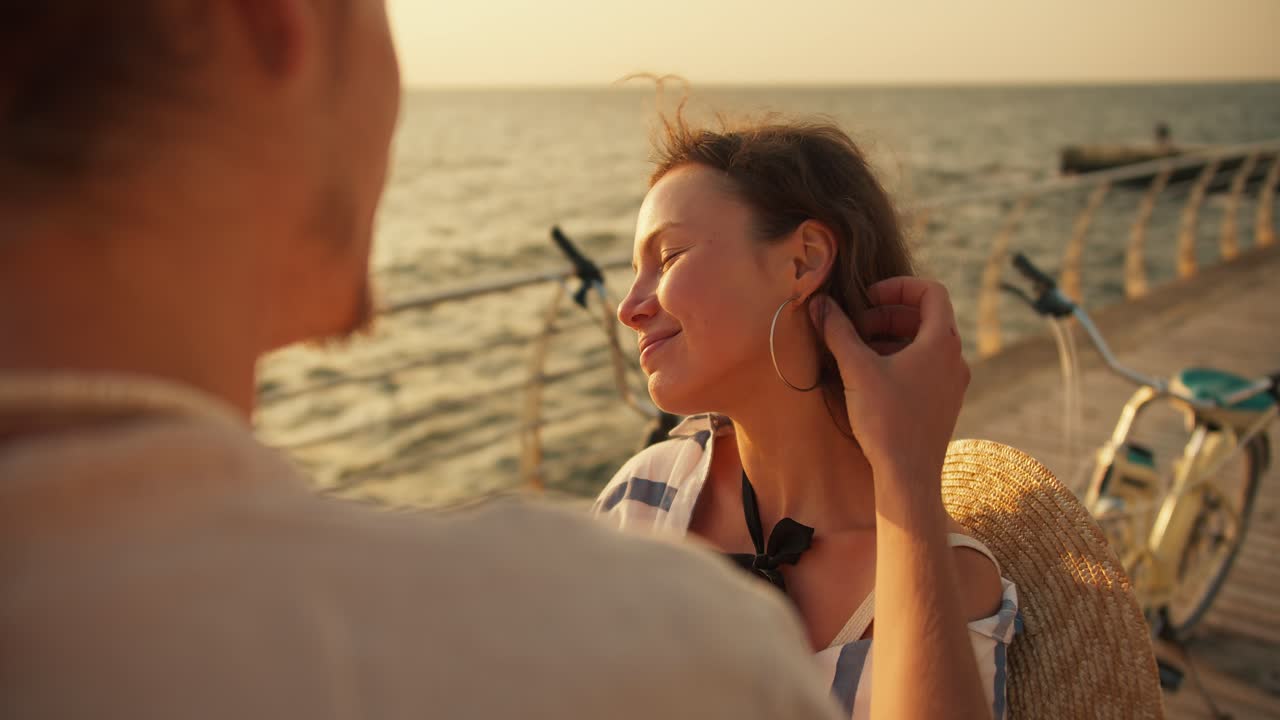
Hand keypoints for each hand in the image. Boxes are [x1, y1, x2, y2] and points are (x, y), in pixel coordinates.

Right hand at [809, 278, 969, 496]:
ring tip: (859, 352)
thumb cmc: (887, 421)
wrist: (908, 476)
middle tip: (856, 327)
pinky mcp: (944, 403)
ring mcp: (953, 383)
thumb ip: (838, 330)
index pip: (931, 291)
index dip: (898, 287)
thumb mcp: (856, 369)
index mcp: (941, 342)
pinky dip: (900, 361)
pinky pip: (925, 367)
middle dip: (888, 315)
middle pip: (925, 317)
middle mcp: (955, 359)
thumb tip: (819, 302)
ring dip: (891, 338)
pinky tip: (871, 379)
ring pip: (924, 344)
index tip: (868, 299)